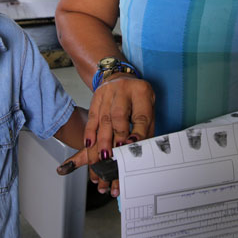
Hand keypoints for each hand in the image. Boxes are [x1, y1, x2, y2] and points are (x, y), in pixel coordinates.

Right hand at [56, 75, 154, 197]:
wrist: (121, 79)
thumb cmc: (138, 100)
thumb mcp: (148, 110)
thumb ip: (145, 130)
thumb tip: (139, 151)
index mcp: (142, 92)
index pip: (140, 117)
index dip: (137, 134)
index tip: (131, 148)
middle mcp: (124, 89)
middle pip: (118, 116)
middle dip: (115, 138)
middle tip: (113, 157)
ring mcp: (107, 92)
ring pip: (103, 119)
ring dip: (101, 141)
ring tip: (101, 158)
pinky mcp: (96, 96)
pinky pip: (92, 117)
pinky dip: (90, 133)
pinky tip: (89, 145)